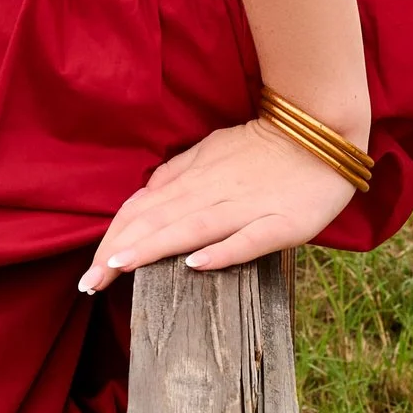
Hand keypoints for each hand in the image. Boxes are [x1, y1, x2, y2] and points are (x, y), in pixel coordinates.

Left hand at [76, 119, 357, 292]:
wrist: (323, 129)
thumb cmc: (265, 146)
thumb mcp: (211, 151)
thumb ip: (178, 174)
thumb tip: (145, 196)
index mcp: (194, 178)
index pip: (143, 209)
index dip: (114, 236)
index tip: (91, 270)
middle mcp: (213, 192)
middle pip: (158, 220)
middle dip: (120, 251)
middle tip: (89, 283)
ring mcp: (247, 207)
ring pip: (192, 227)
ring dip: (154, 247)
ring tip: (121, 267)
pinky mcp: (282, 223)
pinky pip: (249, 238)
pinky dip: (223, 251)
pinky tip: (198, 265)